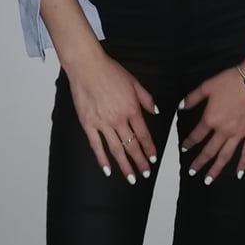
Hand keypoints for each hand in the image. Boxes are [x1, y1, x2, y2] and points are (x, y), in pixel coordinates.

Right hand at [65, 48, 158, 183]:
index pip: (143, 134)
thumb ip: (146, 98)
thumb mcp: (135, 82)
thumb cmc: (110, 71)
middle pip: (132, 145)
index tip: (153, 158)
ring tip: (131, 178)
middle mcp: (119, 119)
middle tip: (145, 173)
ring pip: (116, 149)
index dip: (149, 148)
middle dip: (140, 161)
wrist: (87, 67)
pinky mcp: (88, 124)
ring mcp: (102, 123)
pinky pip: (96, 145)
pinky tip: (107, 170)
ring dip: (125, 165)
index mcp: (132, 109)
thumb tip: (156, 111)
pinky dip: (102, 159)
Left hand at [179, 65, 244, 183]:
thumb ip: (193, 98)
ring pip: (225, 156)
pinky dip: (243, 164)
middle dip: (199, 162)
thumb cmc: (232, 81)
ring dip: (216, 169)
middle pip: (209, 150)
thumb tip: (181, 106)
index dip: (189, 143)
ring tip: (208, 179)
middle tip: (192, 172)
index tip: (184, 149)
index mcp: (211, 119)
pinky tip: (239, 173)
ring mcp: (239, 134)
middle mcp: (223, 130)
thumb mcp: (207, 86)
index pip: (197, 135)